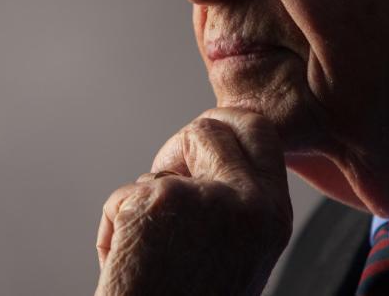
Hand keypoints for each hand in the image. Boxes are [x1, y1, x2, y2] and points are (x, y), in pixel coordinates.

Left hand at [95, 107, 292, 295]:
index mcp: (275, 215)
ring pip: (161, 164)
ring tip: (146, 248)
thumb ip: (236, 201)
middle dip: (184, 141)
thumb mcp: (238, 249)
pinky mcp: (159, 202)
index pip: (260, 130)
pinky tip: (124, 264)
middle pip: (215, 125)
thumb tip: (203, 149)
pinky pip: (124, 196)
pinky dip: (114, 227)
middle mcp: (251, 202)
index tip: (199, 150)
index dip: (224, 131)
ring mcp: (207, 198)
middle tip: (165, 174)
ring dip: (143, 197)